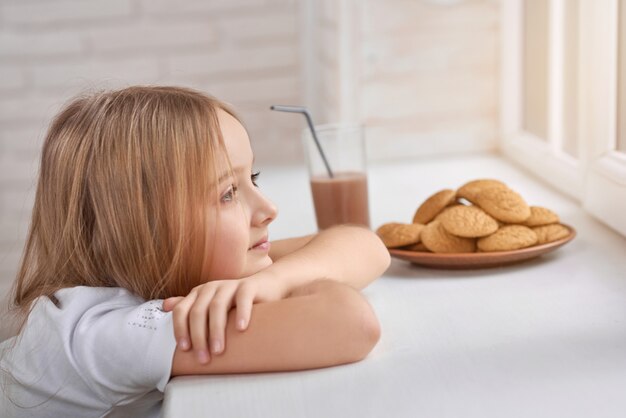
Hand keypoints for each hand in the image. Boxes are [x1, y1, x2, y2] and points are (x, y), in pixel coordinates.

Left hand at [162, 272, 287, 363]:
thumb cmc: (236, 301)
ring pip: (217, 306)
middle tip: (203, 358)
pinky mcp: (249, 286)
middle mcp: (211, 287)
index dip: (180, 330)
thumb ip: (189, 306)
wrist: (266, 287)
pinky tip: (240, 328)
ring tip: (219, 350)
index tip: (185, 350)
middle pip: (198, 312)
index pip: (181, 310)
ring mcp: (230, 285)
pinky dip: (241, 313)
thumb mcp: (210, 305)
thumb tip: (165, 306)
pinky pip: (242, 298)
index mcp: (199, 293)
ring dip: (216, 330)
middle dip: (199, 337)